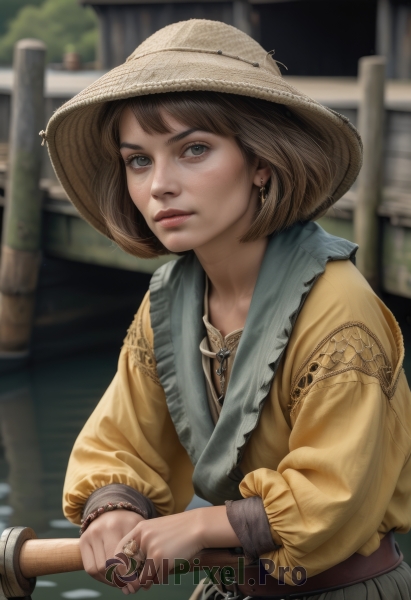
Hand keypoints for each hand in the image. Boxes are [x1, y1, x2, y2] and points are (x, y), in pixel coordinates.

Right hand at [80, 510, 144, 585]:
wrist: (112, 510)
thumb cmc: (130, 526)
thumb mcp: (139, 532)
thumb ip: (142, 552)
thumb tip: (142, 582)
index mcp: (124, 523)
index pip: (126, 556)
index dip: (131, 573)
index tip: (137, 583)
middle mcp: (106, 527)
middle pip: (112, 564)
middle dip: (122, 579)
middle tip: (130, 587)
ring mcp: (92, 533)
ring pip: (100, 569)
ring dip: (112, 581)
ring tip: (122, 583)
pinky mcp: (83, 540)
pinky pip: (90, 569)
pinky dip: (101, 578)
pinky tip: (110, 579)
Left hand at [114, 506, 240, 594]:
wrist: (198, 526)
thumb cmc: (179, 530)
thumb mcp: (158, 531)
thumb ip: (144, 546)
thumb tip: (134, 572)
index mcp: (140, 529)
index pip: (118, 551)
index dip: (119, 567)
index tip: (123, 576)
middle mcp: (142, 538)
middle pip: (127, 567)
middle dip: (130, 581)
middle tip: (132, 588)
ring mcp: (150, 548)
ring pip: (141, 576)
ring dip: (147, 581)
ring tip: (155, 577)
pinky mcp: (160, 558)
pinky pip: (154, 577)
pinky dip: (159, 579)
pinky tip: (166, 572)